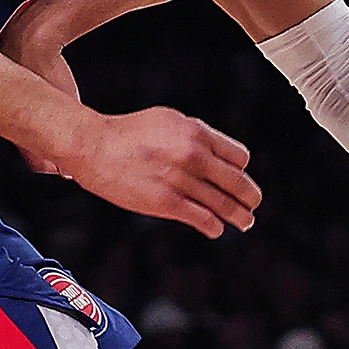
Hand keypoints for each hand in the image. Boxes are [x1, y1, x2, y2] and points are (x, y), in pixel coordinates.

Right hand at [60, 104, 261, 238]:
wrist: (94, 147)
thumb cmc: (131, 133)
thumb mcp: (170, 120)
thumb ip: (196, 135)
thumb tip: (219, 152)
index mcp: (197, 132)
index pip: (239, 157)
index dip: (241, 170)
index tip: (239, 178)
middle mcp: (193, 155)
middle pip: (238, 182)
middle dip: (250, 197)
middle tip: (254, 205)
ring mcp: (181, 180)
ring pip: (224, 204)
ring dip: (239, 216)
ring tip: (245, 222)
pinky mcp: (166, 202)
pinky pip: (202, 219)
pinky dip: (214, 227)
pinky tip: (216, 229)